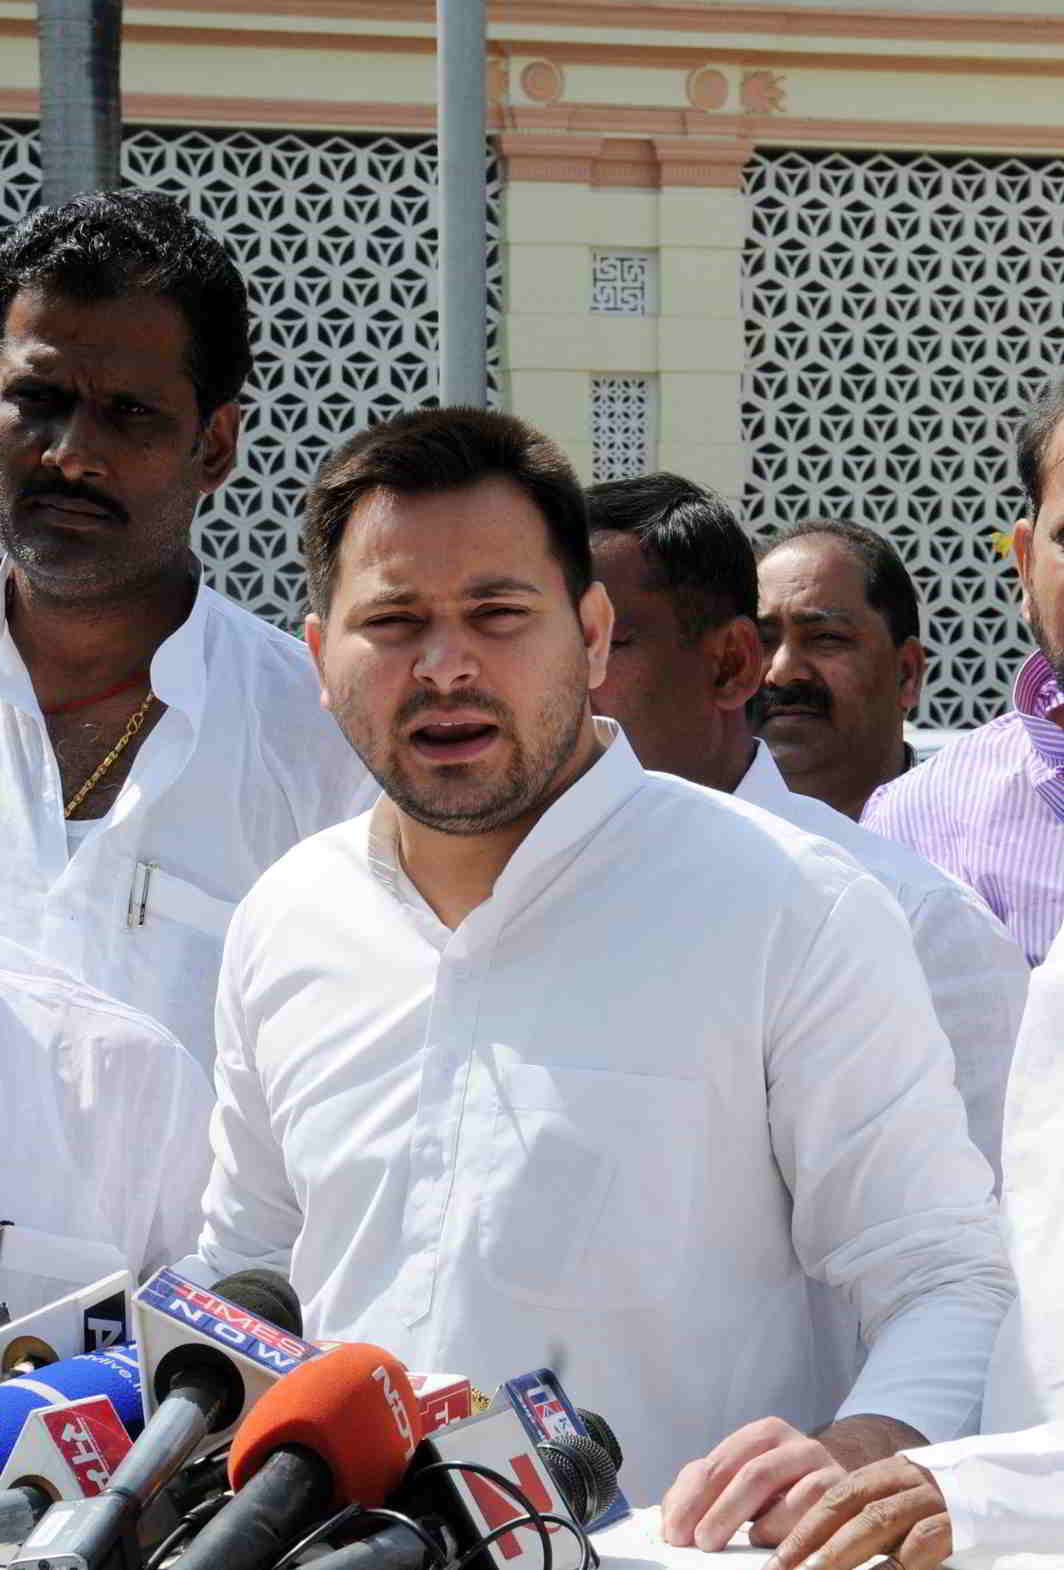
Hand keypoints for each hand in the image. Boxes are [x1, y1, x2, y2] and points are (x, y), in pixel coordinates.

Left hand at [660, 1417, 847, 1550]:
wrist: (849, 1496)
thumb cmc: (786, 1493)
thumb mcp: (744, 1486)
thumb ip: (705, 1490)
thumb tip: (671, 1519)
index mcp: (764, 1435)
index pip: (719, 1462)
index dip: (693, 1498)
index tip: (675, 1532)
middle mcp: (795, 1444)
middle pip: (751, 1473)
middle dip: (720, 1511)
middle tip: (699, 1543)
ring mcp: (824, 1466)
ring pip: (786, 1491)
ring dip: (748, 1522)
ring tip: (724, 1548)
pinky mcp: (845, 1492)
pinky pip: (815, 1509)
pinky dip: (785, 1531)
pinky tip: (765, 1546)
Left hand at [762, 1456, 951, 1569]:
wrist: (1005, 1488)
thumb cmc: (940, 1505)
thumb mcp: (902, 1497)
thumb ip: (865, 1513)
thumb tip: (810, 1547)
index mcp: (887, 1471)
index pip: (835, 1494)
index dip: (801, 1523)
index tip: (774, 1555)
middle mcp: (905, 1480)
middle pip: (848, 1507)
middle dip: (810, 1541)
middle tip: (780, 1569)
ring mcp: (931, 1500)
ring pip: (877, 1523)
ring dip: (840, 1553)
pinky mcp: (956, 1524)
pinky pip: (918, 1546)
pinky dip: (891, 1567)